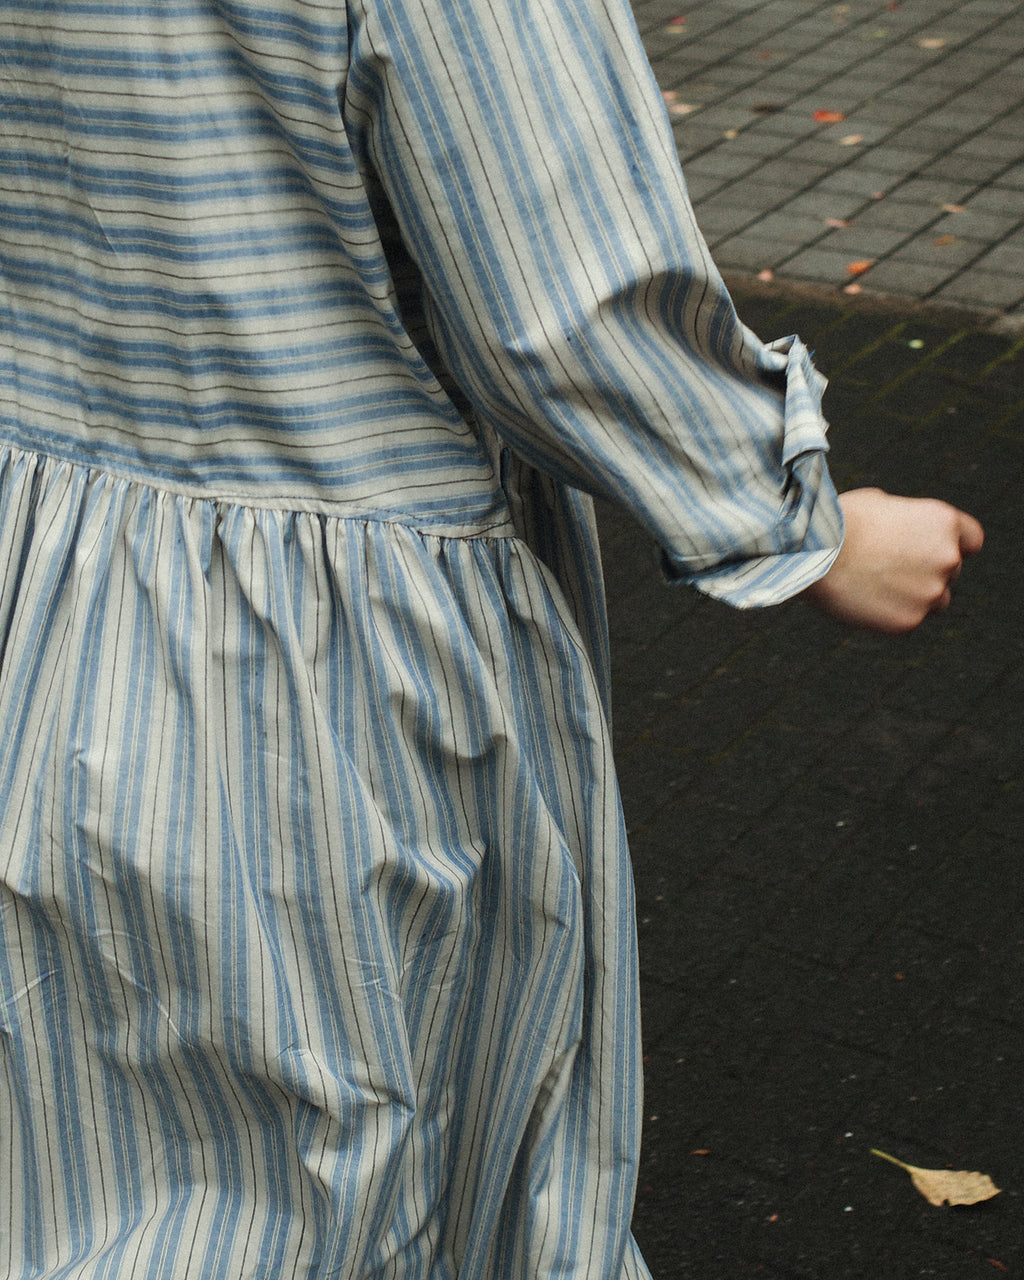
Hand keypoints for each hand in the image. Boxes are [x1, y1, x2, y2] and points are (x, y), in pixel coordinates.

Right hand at [802, 488, 983, 634]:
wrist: (812, 553)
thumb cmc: (838, 521)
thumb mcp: (880, 502)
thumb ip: (906, 519)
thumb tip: (904, 532)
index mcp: (944, 522)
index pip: (971, 540)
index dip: (952, 545)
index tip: (931, 552)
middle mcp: (948, 557)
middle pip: (950, 572)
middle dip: (925, 571)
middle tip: (886, 568)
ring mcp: (931, 592)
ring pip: (934, 600)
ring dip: (913, 596)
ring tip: (873, 584)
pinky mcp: (909, 621)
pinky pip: (908, 620)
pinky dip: (890, 614)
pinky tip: (863, 599)